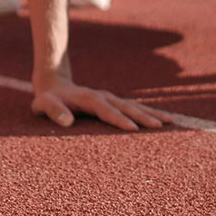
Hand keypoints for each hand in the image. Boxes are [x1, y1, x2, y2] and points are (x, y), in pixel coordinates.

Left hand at [31, 78, 167, 131]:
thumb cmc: (48, 100)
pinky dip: (148, 113)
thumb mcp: (44, 105)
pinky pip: (133, 108)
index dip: (119, 119)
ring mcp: (111, 99)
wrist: (54, 85)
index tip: (133, 129)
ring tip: (171, 122)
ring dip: (152, 113)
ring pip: (135, 106)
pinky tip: (161, 120)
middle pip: (127, 107)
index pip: (106, 111)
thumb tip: (67, 122)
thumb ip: (54, 111)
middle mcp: (104, 97)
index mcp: (89, 99)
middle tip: (160, 126)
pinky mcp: (114, 103)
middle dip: (144, 116)